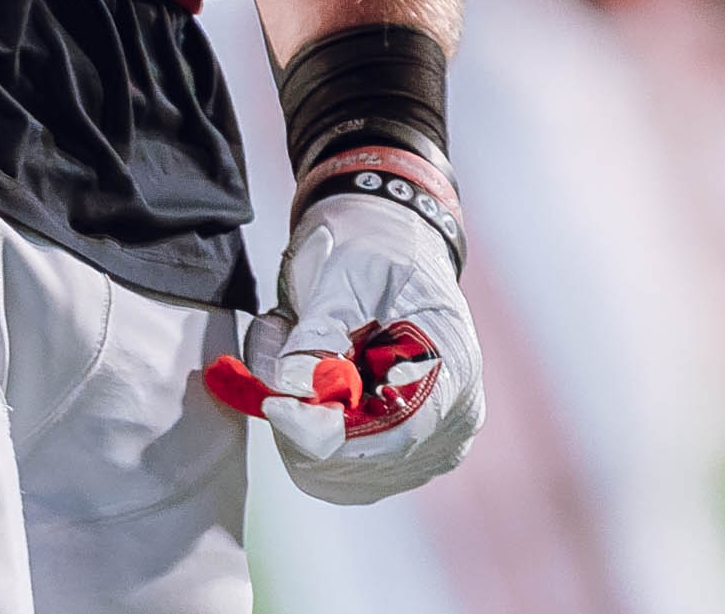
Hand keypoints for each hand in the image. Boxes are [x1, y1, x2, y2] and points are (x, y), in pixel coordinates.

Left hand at [204, 167, 481, 504]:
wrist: (391, 247)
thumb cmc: (372, 254)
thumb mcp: (344, 278)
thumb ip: (316, 336)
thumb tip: (289, 389)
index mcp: (451, 373)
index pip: (389, 434)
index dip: (322, 427)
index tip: (272, 401)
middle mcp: (452, 424)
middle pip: (358, 464)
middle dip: (302, 421)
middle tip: (278, 364)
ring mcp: (431, 448)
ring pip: (337, 477)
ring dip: (299, 430)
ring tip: (299, 367)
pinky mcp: (403, 459)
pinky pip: (339, 477)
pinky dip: (308, 443)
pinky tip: (310, 393)